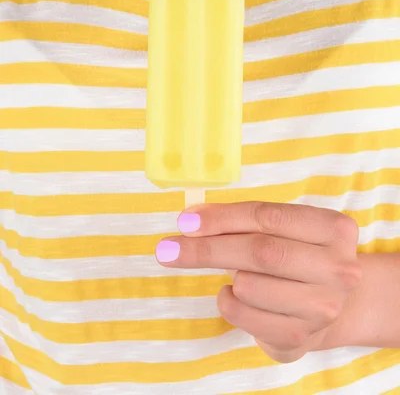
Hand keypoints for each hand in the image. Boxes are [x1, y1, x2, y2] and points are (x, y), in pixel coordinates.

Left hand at [155, 201, 361, 362]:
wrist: (331, 302)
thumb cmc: (297, 254)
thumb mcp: (284, 228)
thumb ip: (243, 221)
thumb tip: (192, 219)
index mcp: (335, 229)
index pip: (269, 216)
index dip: (222, 217)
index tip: (185, 220)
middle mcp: (339, 270)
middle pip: (260, 252)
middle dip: (206, 249)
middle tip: (167, 248)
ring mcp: (324, 308)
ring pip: (249, 285)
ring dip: (228, 277)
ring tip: (238, 274)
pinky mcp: (301, 338)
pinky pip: (243, 316)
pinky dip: (228, 302)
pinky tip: (238, 295)